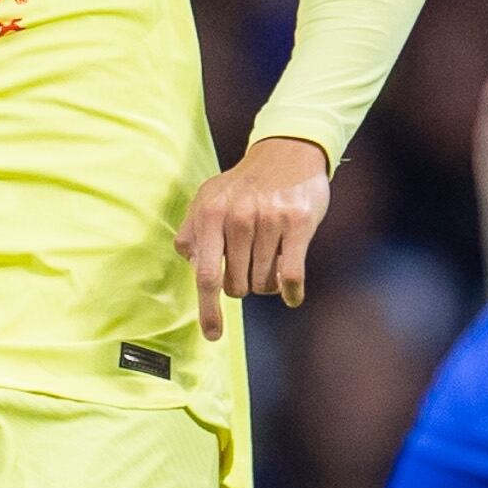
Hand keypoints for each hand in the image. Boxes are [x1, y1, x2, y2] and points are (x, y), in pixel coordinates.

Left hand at [176, 136, 331, 340]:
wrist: (287, 152)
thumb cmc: (245, 183)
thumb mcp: (209, 197)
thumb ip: (193, 228)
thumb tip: (188, 258)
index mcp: (211, 214)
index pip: (206, 274)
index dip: (208, 309)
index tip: (213, 335)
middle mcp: (238, 217)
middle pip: (237, 285)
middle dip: (243, 285)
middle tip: (249, 266)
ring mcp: (270, 220)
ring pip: (265, 282)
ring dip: (267, 283)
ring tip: (270, 261)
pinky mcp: (298, 223)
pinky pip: (292, 276)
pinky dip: (291, 292)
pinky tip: (291, 296)